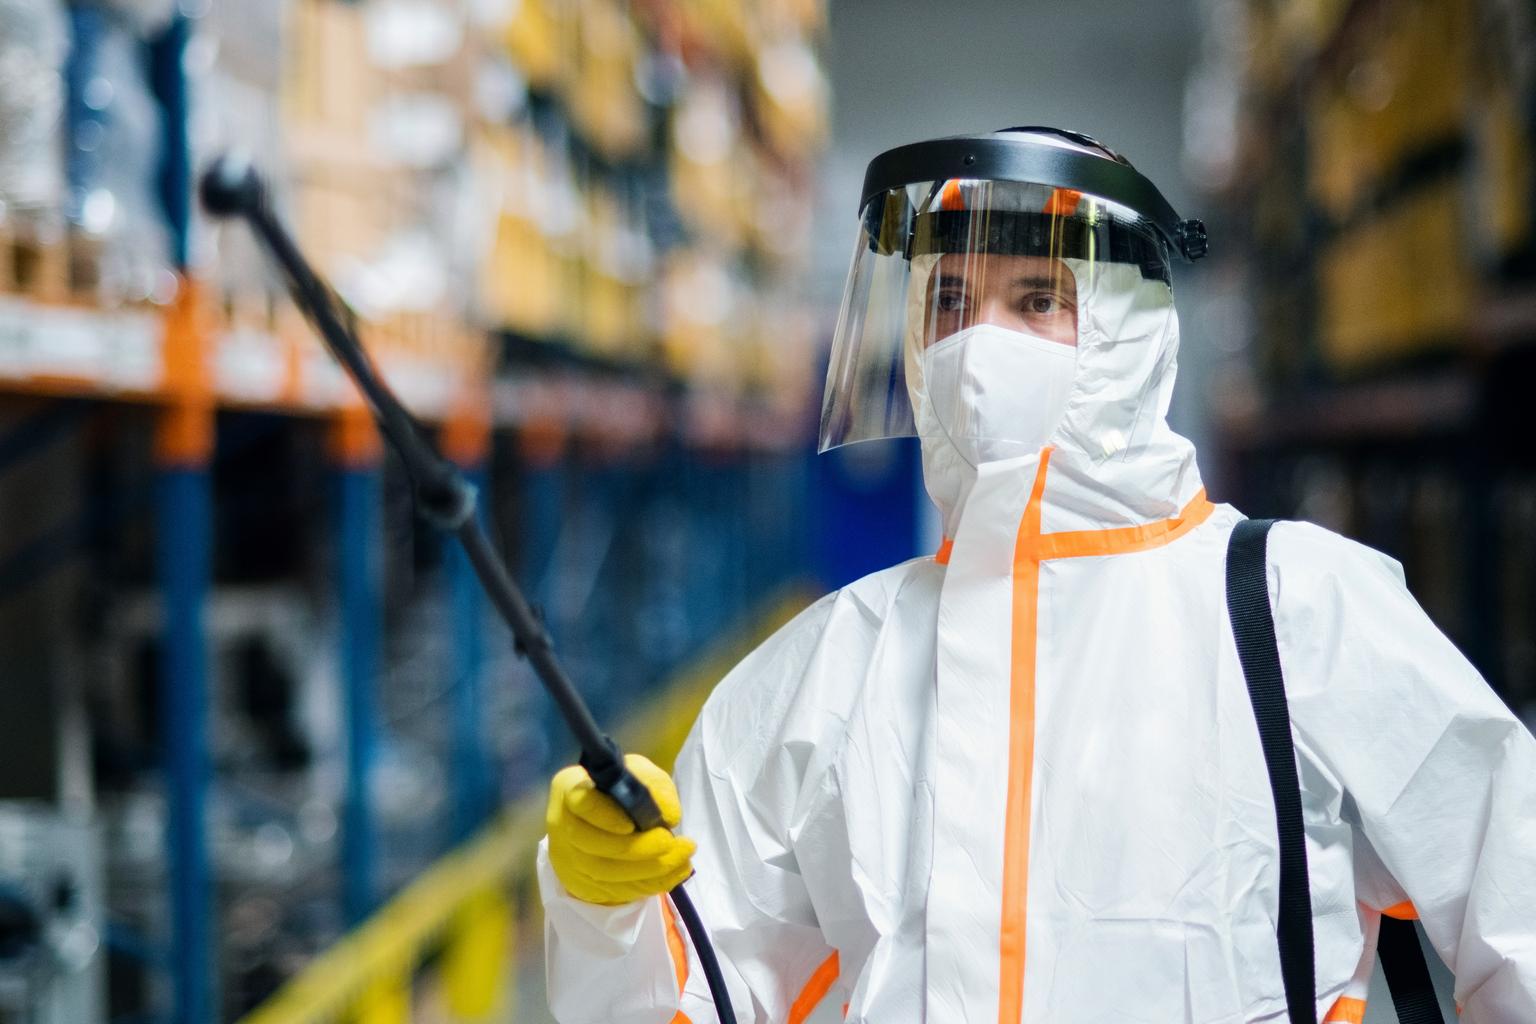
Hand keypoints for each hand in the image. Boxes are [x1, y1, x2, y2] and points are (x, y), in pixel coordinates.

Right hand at [546, 753, 695, 905]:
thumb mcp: (640, 774)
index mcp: (570, 788)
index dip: (606, 816)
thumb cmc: (622, 790)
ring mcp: (568, 857)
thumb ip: (655, 786)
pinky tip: (675, 873)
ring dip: (649, 870)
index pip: (581, 803)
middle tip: (671, 842)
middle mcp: (562, 825)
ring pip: (605, 873)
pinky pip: (615, 890)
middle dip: (638, 848)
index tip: (633, 824)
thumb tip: (669, 816)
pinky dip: (649, 884)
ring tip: (683, 859)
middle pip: (593, 845)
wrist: (607, 818)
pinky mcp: (581, 883)